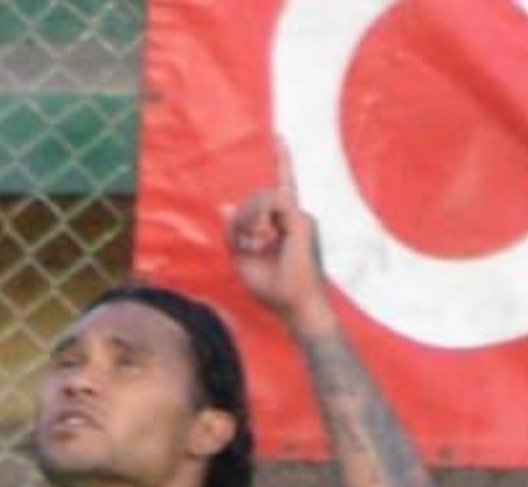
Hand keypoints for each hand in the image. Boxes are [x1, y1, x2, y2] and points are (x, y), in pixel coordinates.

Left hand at [226, 137, 332, 328]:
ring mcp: (300, 218)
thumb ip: (233, 232)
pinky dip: (260, 217)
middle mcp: (295, 218)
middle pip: (257, 197)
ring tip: (256, 244)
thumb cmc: (272, 290)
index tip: (281, 138)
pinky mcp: (302, 221)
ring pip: (262, 196)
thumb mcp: (242, 259)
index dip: (283, 162)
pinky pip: (273, 201)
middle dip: (242, 218)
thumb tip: (225, 205)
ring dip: (249, 219)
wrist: (295, 307)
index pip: (282, 188)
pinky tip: (263, 236)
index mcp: (284, 226)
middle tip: (246, 246)